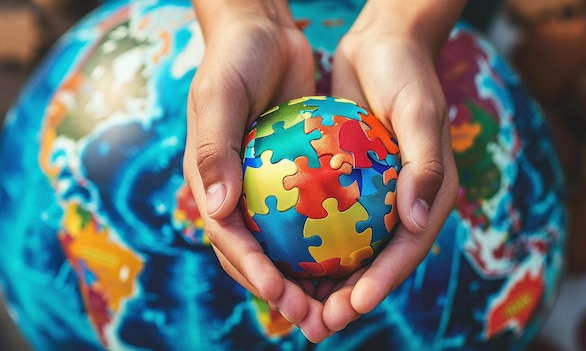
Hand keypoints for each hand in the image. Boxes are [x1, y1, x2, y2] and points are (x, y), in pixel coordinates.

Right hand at [183, 0, 330, 341]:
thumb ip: (214, 151)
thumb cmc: (234, 60)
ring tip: (336, 303)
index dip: (253, 272)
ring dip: (305, 277)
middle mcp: (233, 193)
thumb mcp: (218, 96)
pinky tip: (352, 257)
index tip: (282, 296)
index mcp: (209, 184)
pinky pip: (306, 215)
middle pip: (254, 254)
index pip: (228, 240)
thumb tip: (217, 210)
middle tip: (314, 317)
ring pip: (282, 244)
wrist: (261, 32)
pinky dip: (322, 240)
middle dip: (280, 290)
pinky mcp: (290, 175)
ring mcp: (261, 186)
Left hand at [318, 1, 460, 331]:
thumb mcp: (420, 112)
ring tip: (297, 308)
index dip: (381, 282)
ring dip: (326, 282)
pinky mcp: (349, 184)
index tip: (352, 305)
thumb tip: (415, 221)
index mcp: (430, 197)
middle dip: (349, 296)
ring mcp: (375, 197)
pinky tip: (282, 261)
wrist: (382, 46)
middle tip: (318, 323)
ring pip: (351, 250)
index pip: (407, 251)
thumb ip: (423, 166)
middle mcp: (403, 204)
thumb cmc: (407, 75)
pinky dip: (311, 244)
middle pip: (377, 261)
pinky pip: (330, 220)